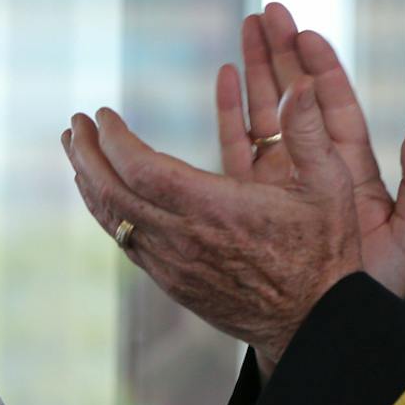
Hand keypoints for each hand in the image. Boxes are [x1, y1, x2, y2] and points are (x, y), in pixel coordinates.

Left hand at [65, 94, 364, 367]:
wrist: (313, 322)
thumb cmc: (325, 251)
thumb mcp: (330, 185)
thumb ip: (309, 131)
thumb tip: (303, 82)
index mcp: (214, 210)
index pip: (141, 168)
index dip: (113, 140)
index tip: (102, 114)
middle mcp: (184, 239)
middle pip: (113, 193)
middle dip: (87, 155)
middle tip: (73, 124)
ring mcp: (174, 265)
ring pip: (114, 221)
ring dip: (89, 182)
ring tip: (76, 151)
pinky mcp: (173, 281)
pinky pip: (127, 242)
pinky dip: (107, 211)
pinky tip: (102, 193)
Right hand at [219, 3, 404, 295]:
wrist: (330, 328)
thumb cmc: (375, 290)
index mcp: (353, 172)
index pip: (336, 107)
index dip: (322, 68)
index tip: (305, 31)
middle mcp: (315, 170)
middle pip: (298, 98)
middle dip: (282, 53)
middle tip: (269, 10)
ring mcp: (282, 183)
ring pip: (266, 114)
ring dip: (255, 71)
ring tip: (244, 28)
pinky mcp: (253, 203)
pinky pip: (238, 149)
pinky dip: (231, 112)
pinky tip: (224, 78)